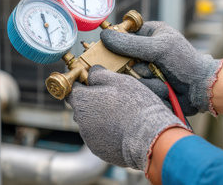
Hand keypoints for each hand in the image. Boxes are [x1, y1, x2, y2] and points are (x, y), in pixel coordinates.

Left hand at [66, 65, 187, 171]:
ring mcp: (89, 137)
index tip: (89, 82)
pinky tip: (123, 129)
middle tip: (112, 98)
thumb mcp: (119, 80)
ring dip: (100, 118)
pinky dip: (107, 132)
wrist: (151, 137)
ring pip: (90, 123)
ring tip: (121, 116)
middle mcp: (80, 121)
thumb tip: (91, 72)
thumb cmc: (136, 105)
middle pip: (81, 107)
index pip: (72, 89)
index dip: (80, 84)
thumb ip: (99, 74)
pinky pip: (99, 137)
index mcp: (82, 101)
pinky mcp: (99, 150)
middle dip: (92, 101)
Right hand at [101, 21, 222, 115]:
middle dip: (134, 65)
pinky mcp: (145, 84)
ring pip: (127, 74)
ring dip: (145, 78)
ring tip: (162, 78)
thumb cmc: (185, 62)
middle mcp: (144, 50)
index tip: (111, 48)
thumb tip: (105, 38)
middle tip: (147, 66)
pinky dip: (150, 88)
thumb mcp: (159, 48)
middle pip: (120, 57)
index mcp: (149, 33)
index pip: (122, 34)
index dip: (117, 42)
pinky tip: (163, 87)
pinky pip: (136, 87)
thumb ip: (131, 44)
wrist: (201, 90)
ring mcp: (144, 68)